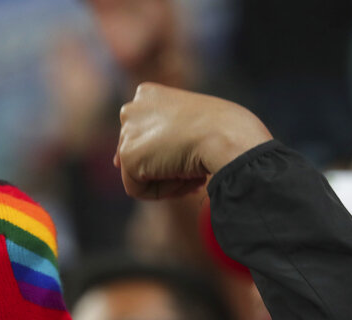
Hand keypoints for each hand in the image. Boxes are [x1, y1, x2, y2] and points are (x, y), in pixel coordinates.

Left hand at [114, 83, 270, 199]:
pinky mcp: (128, 156)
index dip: (164, 154)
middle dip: (165, 167)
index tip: (187, 158)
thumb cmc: (224, 129)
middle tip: (194, 168)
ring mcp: (128, 131)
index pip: (145, 135)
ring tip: (193, 172)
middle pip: (140, 155)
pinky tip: (183, 178)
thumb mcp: (193, 122)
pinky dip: (162, 192)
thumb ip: (165, 134)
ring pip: (139, 174)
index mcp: (148, 94)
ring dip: (167, 180)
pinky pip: (138, 190)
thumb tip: (122, 160)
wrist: (228, 137)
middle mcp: (132, 108)